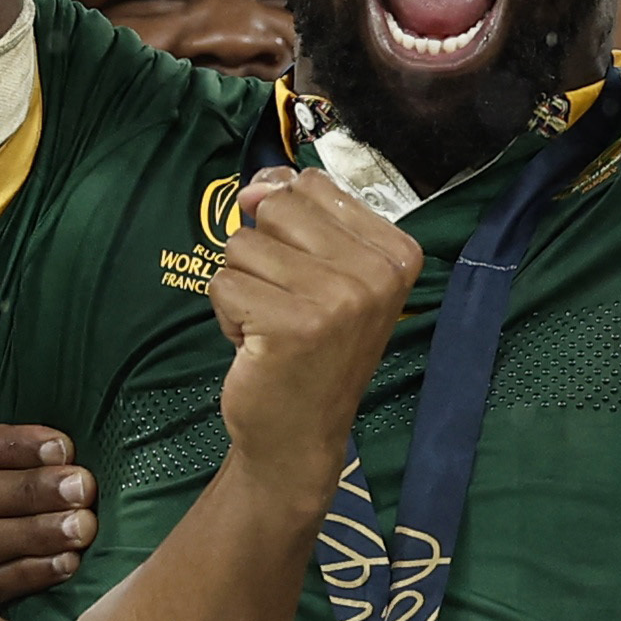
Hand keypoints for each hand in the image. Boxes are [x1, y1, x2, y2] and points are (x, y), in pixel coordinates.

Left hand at [208, 166, 417, 475]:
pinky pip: (223, 283)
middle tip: (286, 304)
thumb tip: (255, 187)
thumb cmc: (311, 349)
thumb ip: (297, 213)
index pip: (311, 185)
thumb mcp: (323, 271)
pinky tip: (257, 346)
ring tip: (272, 327)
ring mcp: (339, 299)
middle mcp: (377, 272)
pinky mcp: (292, 325)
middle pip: (275, 208)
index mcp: (396, 251)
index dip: (286, 224)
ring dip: (242, 287)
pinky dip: (227, 315)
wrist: (300, 436)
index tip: (306, 276)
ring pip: (242, 245)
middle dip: (261, 255)